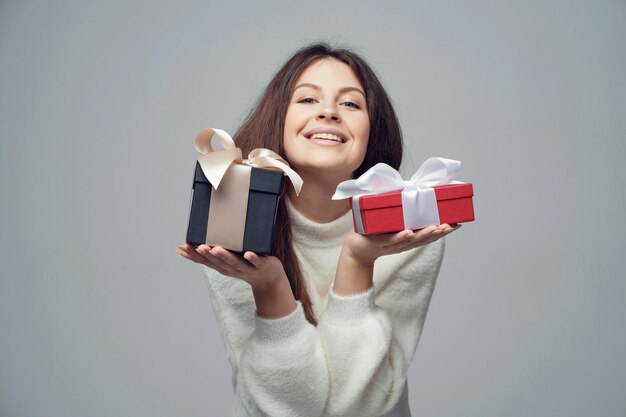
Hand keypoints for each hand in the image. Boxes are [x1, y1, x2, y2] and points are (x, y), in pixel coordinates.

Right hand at [176, 243, 286, 291]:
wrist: (268, 279)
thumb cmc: (244, 265)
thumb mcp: (225, 260)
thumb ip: (210, 253)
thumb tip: (186, 246)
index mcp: (223, 266)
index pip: (205, 261)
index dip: (193, 255)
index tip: (182, 248)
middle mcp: (232, 268)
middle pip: (218, 262)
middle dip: (207, 255)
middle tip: (198, 247)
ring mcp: (247, 268)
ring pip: (235, 262)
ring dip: (225, 256)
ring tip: (216, 249)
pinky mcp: (262, 265)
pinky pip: (257, 262)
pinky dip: (252, 258)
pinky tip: (248, 254)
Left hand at [344, 223, 458, 266]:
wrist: (357, 250)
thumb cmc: (377, 234)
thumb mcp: (393, 224)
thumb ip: (404, 213)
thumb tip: (414, 192)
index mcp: (409, 239)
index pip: (429, 236)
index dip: (443, 231)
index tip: (457, 224)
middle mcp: (404, 243)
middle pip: (424, 239)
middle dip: (439, 232)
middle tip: (451, 226)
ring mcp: (392, 244)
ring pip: (411, 240)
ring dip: (424, 234)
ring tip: (436, 227)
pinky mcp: (379, 242)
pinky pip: (391, 239)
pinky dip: (401, 236)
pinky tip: (408, 232)